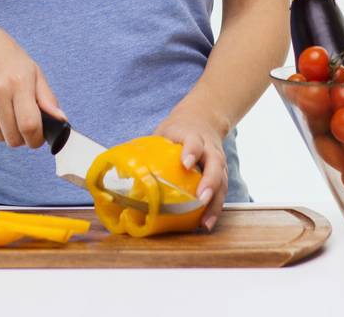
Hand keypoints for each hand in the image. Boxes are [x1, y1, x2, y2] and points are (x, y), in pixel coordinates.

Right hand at [0, 17, 64, 148]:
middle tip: (24, 128)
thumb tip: (61, 120)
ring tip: (8, 113)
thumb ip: (48, 98)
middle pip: (12, 137)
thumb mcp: (33, 71)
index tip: (38, 138)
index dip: (36, 139)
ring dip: (6, 132)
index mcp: (19, 82)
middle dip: (22, 139)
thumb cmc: (8, 58)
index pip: (29, 125)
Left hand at [153, 104, 228, 231]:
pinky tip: (206, 223)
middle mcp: (210, 149)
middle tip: (202, 198)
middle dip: (210, 182)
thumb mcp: (164, 132)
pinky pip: (221, 193)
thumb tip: (121, 172)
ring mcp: (218, 163)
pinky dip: (215, 209)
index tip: (185, 163)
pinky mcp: (221, 175)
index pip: (194, 142)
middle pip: (215, 164)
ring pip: (222, 182)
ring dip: (215, 203)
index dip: (191, 151)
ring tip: (205, 222)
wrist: (202, 120)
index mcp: (193, 136)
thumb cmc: (178, 131)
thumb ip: (150, 149)